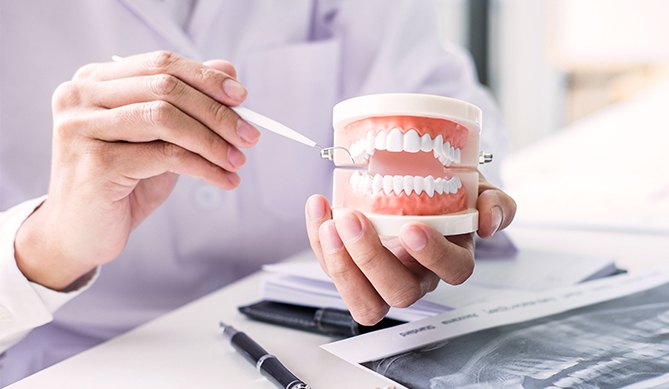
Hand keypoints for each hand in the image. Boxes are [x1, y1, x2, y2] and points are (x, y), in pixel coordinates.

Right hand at [15, 51, 259, 289]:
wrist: (79, 233)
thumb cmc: (120, 183)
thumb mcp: (159, 139)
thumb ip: (187, 105)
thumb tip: (229, 71)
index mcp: (94, 81)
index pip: (160, 64)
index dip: (206, 77)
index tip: (242, 97)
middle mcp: (80, 97)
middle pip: (166, 88)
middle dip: (217, 112)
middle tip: (250, 135)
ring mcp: (82, 128)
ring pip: (166, 118)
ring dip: (212, 141)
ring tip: (238, 160)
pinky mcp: (95, 163)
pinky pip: (165, 156)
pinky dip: (204, 167)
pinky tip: (224, 179)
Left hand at [305, 174, 515, 324]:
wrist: (414, 182)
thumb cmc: (446, 191)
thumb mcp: (476, 188)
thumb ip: (494, 201)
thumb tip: (489, 219)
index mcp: (452, 257)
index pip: (453, 271)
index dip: (433, 255)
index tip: (412, 227)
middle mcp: (418, 276)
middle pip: (400, 293)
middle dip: (373, 260)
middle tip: (354, 220)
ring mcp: (382, 279)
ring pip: (365, 301)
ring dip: (341, 266)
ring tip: (329, 224)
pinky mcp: (353, 272)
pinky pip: (334, 271)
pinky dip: (319, 243)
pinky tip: (318, 208)